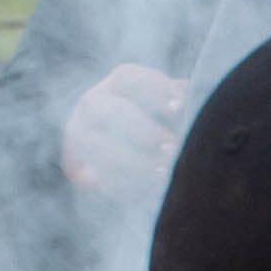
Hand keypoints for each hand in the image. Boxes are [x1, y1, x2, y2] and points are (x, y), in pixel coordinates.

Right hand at [58, 62, 191, 204]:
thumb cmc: (156, 130)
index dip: (154, 90)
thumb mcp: (167, 113)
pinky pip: (89, 177)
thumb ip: (179, 102)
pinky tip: (140, 193)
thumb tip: (194, 94)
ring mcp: (78, 136)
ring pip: (95, 144)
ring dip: (132, 160)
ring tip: (163, 173)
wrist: (119, 165)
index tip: (179, 107)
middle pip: (108, 109)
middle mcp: (91, 106)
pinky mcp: (75, 169)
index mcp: (116, 86)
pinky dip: (114, 185)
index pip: (129, 78)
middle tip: (172, 147)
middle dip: (143, 129)